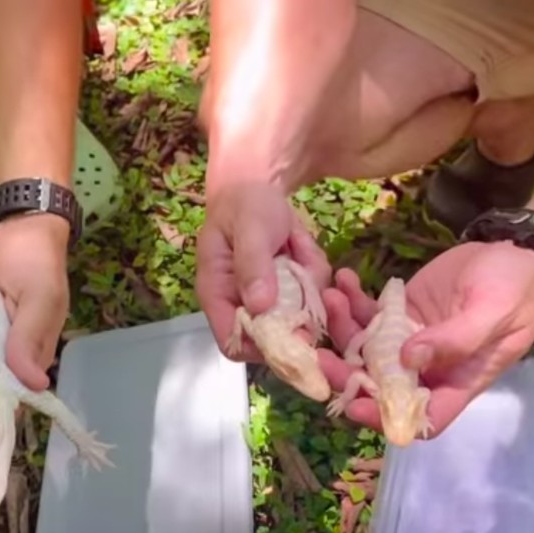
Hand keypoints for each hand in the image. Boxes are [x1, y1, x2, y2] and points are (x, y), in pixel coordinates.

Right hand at [195, 184, 330, 360]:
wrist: (256, 184)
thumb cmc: (244, 204)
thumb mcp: (249, 227)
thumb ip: (252, 264)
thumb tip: (260, 306)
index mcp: (218, 295)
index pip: (233, 342)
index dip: (262, 347)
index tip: (295, 328)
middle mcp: (242, 305)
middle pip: (274, 337)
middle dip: (299, 310)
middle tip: (306, 272)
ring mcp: (268, 300)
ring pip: (300, 316)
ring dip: (308, 283)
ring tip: (297, 243)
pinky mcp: (289, 290)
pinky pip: (313, 295)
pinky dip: (314, 269)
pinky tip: (300, 243)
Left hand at [318, 241, 533, 437]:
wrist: (514, 253)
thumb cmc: (514, 288)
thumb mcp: (494, 311)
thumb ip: (456, 339)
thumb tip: (410, 359)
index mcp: (456, 381)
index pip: (419, 417)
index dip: (386, 418)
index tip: (356, 405)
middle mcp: (426, 369)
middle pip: (378, 386)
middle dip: (346, 374)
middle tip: (321, 354)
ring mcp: (407, 341)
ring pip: (364, 349)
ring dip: (342, 329)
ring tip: (333, 298)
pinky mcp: (397, 314)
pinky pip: (367, 315)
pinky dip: (351, 301)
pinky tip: (344, 279)